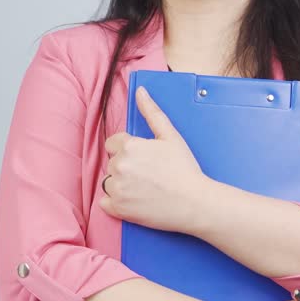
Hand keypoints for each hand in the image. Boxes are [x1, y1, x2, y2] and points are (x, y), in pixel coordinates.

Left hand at [100, 85, 216, 232]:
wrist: (194, 202)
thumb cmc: (184, 169)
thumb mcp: (170, 136)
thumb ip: (152, 112)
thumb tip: (139, 91)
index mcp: (129, 146)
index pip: (113, 144)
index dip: (129, 150)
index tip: (145, 160)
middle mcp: (119, 166)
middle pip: (112, 163)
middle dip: (126, 167)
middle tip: (149, 175)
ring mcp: (117, 189)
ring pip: (108, 182)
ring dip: (120, 184)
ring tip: (144, 188)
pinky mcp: (118, 209)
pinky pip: (105, 203)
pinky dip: (115, 203)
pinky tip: (135, 200)